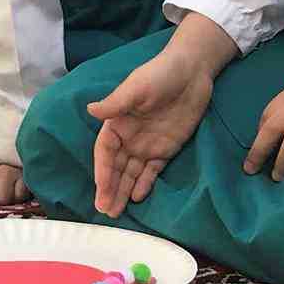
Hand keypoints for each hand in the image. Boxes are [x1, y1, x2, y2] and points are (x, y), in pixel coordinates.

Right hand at [88, 51, 215, 217]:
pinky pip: (153, 170)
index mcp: (117, 123)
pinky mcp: (166, 148)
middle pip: (116, 167)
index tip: (101, 190)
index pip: (105, 152)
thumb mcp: (136, 87)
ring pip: (132, 173)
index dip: (102, 172)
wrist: (192, 71)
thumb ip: (115, 103)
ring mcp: (147, 144)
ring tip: (116, 212)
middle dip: (110, 188)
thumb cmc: (160, 74)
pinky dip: (145, 184)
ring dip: (123, 191)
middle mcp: (129, 137)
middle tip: (105, 211)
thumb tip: (91, 110)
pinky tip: (138, 198)